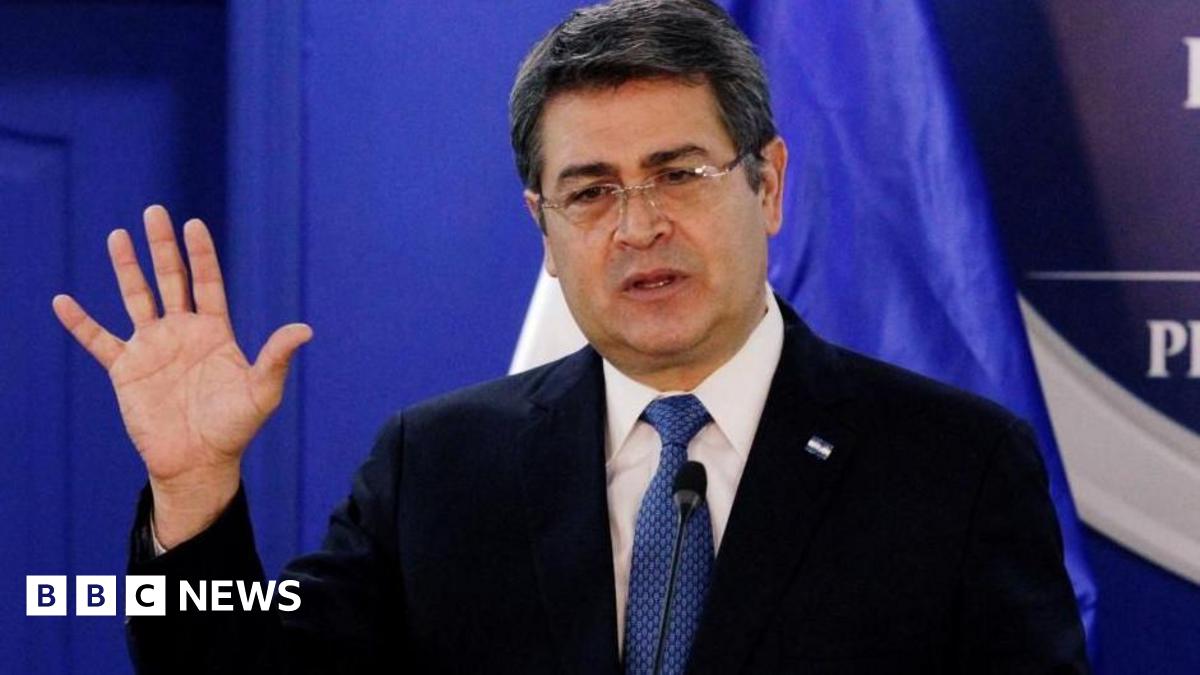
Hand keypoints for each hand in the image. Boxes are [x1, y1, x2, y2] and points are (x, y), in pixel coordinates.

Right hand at [52, 205, 311, 546]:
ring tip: (117, 235)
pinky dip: (80, 323)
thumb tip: (306, 330)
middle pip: (171, 279)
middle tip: (155, 211)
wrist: (199, 462)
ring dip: (126, 268)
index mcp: (214, 333)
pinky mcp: (126, 370)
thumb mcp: (261, 391)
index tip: (193, 224)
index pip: (206, 283)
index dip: (200, 255)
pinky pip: (98, 341)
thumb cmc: (235, 428)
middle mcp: (182, 333)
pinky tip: (62, 302)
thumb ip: (276, 357)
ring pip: (136, 298)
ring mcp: (152, 348)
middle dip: (162, 247)